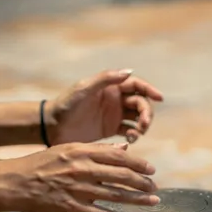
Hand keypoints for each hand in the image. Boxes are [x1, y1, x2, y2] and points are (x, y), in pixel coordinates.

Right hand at [0, 142, 158, 211]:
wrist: (15, 182)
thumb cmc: (41, 164)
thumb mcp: (67, 149)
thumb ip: (96, 149)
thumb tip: (123, 148)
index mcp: (81, 151)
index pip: (118, 156)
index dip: (138, 163)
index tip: (151, 169)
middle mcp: (82, 169)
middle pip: (121, 176)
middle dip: (142, 182)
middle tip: (154, 187)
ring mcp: (78, 190)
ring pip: (116, 195)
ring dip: (138, 199)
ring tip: (154, 201)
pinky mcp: (73, 208)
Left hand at [46, 69, 163, 144]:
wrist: (52, 125)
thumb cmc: (66, 104)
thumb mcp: (84, 88)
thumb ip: (105, 79)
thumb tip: (130, 71)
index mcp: (110, 87)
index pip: (136, 85)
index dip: (149, 90)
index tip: (159, 97)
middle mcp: (115, 100)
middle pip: (140, 103)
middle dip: (147, 113)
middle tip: (144, 125)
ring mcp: (114, 115)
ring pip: (137, 118)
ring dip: (142, 125)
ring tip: (136, 134)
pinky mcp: (110, 130)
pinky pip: (129, 131)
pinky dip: (134, 135)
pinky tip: (129, 140)